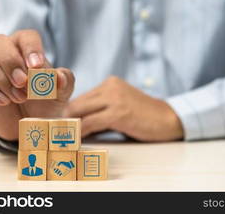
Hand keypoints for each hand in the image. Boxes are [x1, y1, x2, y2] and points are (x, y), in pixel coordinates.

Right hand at [0, 29, 74, 140]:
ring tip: (20, 98)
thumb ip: (65, 82)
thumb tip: (59, 77)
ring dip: (3, 81)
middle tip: (23, 82)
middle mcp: (3, 54)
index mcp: (25, 49)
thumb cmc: (45, 102)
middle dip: (10, 62)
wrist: (30, 126)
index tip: (36, 66)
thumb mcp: (61, 93)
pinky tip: (5, 101)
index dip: (30, 47)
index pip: (25, 36)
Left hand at [65, 76, 183, 141]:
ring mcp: (115, 99)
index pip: (80, 98)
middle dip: (65, 119)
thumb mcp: (120, 106)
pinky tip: (76, 140)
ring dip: (70, 127)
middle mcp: (110, 87)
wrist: (168, 119)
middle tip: (56, 134)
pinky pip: (90, 123)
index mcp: (110, 83)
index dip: (69, 114)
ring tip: (62, 139)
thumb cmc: (144, 116)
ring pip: (80, 112)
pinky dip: (81, 133)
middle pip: (76, 103)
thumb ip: (101, 110)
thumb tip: (77, 124)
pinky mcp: (119, 113)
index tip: (60, 126)